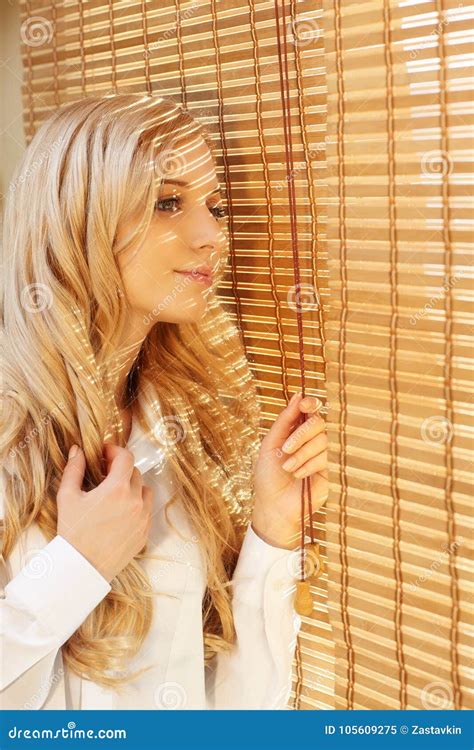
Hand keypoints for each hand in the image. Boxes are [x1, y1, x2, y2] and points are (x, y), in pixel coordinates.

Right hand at [56, 443, 152, 581]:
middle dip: (120, 469)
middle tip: (104, 474)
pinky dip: (137, 505)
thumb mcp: (67, 497)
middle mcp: (135, 501)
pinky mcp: (145, 532)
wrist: (82, 567)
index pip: (126, 457)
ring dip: (132, 486)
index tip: (105, 453)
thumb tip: (77, 450)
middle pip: (134, 472)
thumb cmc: (73, 532)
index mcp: (117, 489)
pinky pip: (147, 510)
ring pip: (144, 490)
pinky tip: (119, 511)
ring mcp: (143, 518)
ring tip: (114, 494)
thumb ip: (74, 469)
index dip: (115, 451)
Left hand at [251, 393, 327, 548]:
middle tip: (285, 448)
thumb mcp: (270, 444)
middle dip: (302, 434)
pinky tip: (298, 474)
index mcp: (298, 431)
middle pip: (319, 423)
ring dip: (302, 453)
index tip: (303, 405)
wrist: (273, 506)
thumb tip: (297, 396)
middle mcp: (313, 441)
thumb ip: (284, 420)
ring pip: (323, 440)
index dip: (310, 404)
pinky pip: (327, 457)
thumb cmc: (269, 477)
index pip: (312, 410)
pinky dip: (309, 464)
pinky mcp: (332, 471)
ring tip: (288, 467)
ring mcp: (324, 455)